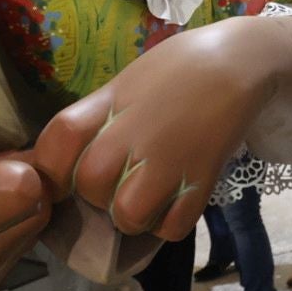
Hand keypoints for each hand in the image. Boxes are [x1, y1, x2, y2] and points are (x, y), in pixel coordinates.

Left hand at [24, 16, 291, 260]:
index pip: (52, 150)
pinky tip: (180, 196)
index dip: (53, 172)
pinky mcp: (200, 183)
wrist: (239, 62)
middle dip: (102, 192)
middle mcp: (126, 135)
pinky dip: (173, 222)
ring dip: (137, 213)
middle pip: (89, 189)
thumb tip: (66, 159)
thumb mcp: (124, 84)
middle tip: (126, 176)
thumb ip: (94, 119)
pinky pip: (170, 228)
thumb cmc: (178, 69)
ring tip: (153, 192)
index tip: (68, 176)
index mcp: (103, 105)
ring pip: (127, 217)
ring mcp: (164, 161)